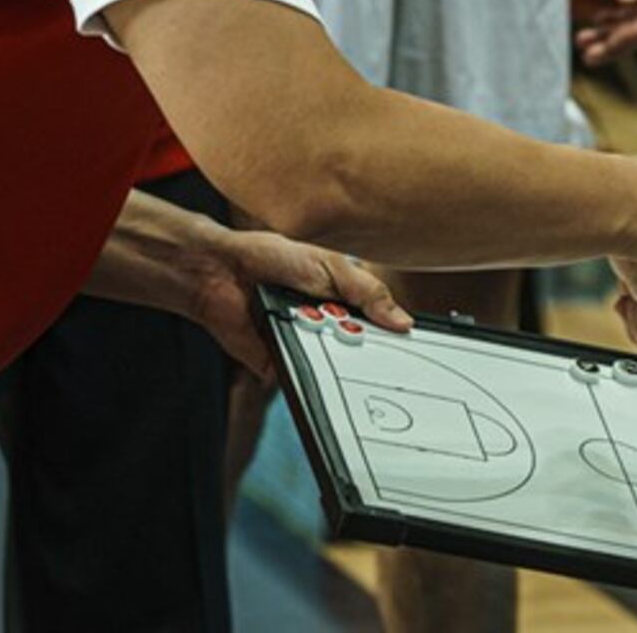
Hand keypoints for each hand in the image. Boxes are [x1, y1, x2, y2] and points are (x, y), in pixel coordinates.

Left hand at [192, 227, 411, 377]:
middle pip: (360, 348)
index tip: (414, 342)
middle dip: (371, 349)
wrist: (222, 272)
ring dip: (341, 358)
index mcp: (343, 299)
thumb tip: (402, 320)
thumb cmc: (271, 257)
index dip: (394, 333)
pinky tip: (317, 359)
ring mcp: (304, 345)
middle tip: (384, 350)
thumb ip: (368, 291)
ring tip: (335, 336)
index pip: (378, 322)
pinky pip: (303, 378)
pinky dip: (312, 375)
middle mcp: (326, 325)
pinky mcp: (281, 364)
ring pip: (335, 366)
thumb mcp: (331, 266)